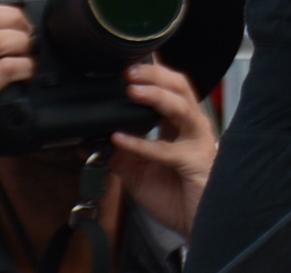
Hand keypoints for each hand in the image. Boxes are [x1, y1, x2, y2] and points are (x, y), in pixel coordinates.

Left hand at [111, 62, 216, 236]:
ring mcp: (196, 142)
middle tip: (128, 70)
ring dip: (155, 95)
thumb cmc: (177, 198)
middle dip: (155, 74)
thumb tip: (91, 143)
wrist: (199, 225)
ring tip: (132, 90)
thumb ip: (120, 156)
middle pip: (180, 86)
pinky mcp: (193, 162)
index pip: (170, 89)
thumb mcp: (140, 174)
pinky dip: (140, 142)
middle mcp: (192, 128)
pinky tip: (120, 138)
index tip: (126, 65)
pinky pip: (165, 149)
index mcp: (180, 126)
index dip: (152, 74)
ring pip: (180, 107)